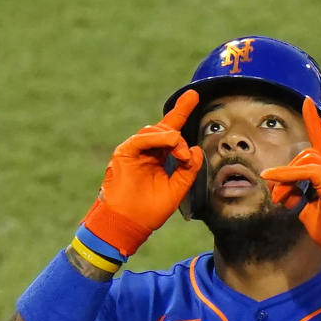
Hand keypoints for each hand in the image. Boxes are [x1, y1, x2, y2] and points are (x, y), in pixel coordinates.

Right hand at [81, 90, 203, 257]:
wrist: (128, 224)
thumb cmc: (149, 211)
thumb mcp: (177, 189)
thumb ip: (189, 170)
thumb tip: (196, 150)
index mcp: (159, 158)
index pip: (172, 131)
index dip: (182, 111)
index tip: (193, 95)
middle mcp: (147, 151)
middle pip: (165, 128)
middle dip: (179, 136)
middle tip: (185, 157)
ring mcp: (134, 151)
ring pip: (154, 131)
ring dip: (171, 138)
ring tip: (180, 154)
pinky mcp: (124, 153)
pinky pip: (142, 139)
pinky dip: (157, 139)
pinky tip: (170, 143)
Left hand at [261, 97, 320, 277]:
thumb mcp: (308, 209)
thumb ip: (298, 194)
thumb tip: (282, 188)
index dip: (314, 122)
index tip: (306, 103)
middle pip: (306, 153)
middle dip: (287, 172)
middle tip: (279, 197)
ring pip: (306, 158)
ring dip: (286, 177)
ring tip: (281, 199)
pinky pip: (307, 171)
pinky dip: (288, 175)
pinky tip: (275, 179)